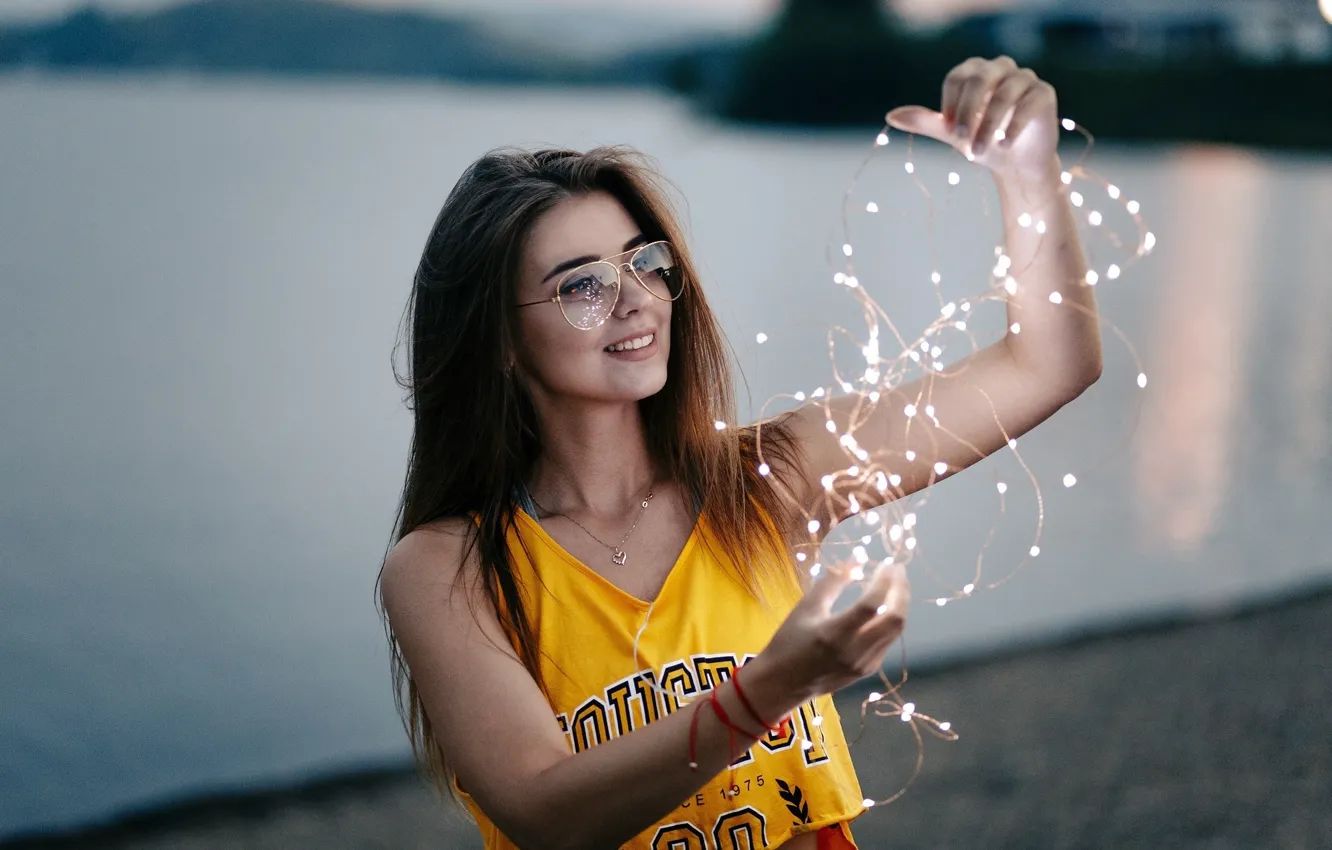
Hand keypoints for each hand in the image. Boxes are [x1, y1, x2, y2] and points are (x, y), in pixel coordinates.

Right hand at [747, 560, 909, 710]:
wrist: (784, 683)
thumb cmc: (789, 641)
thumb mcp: (805, 607)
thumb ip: (831, 582)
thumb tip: (855, 562)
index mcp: (835, 633)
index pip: (871, 604)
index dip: (883, 581)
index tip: (887, 564)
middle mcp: (855, 651)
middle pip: (895, 619)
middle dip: (901, 591)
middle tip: (898, 571)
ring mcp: (864, 664)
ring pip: (896, 631)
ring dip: (900, 605)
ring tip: (895, 584)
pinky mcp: (868, 669)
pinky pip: (887, 641)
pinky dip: (890, 620)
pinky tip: (884, 607)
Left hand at [885, 55, 1059, 180]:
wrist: (1016, 164)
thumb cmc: (982, 142)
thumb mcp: (951, 133)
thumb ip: (926, 121)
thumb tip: (890, 116)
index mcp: (976, 72)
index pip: (958, 76)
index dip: (950, 103)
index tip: (948, 130)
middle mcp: (1002, 68)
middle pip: (980, 79)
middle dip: (967, 111)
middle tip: (959, 140)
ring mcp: (1025, 79)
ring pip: (1004, 93)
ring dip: (988, 125)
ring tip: (976, 152)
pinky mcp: (1044, 94)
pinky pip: (1029, 103)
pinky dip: (1013, 125)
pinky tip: (1003, 145)